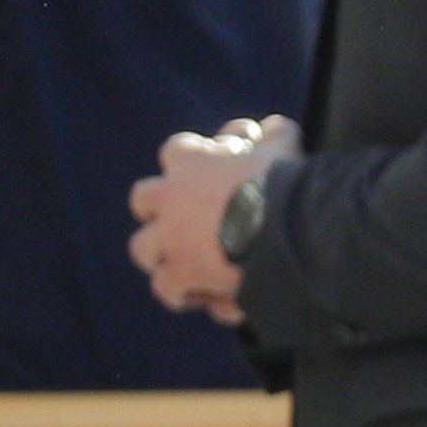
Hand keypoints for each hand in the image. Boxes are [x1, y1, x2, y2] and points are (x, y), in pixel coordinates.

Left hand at [126, 115, 298, 322]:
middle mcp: (170, 197)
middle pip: (142, 198)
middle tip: (186, 222)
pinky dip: (183, 293)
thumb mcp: (281, 147)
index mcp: (191, 161)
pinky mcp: (180, 272)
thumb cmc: (283, 183)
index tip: (218, 172)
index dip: (194, 162)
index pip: (175, 152)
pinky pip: (166, 288)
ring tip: (188, 264)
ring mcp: (170, 237)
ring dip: (162, 256)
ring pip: (142, 247)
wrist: (284, 227)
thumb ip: (273, 134)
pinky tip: (207, 298)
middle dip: (159, 210)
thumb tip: (271, 129)